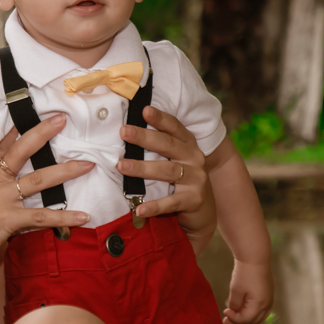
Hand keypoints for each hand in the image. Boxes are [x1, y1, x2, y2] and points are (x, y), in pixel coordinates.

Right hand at [0, 115, 92, 276]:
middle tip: (61, 120)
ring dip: (66, 171)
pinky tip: (83, 216)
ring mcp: (2, 199)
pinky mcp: (8, 219)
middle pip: (21, 151)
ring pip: (39, 179)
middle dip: (42, 133)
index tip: (27, 114)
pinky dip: (64, 217)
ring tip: (87, 165)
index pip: (1, 148)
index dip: (14, 130)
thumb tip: (0, 194)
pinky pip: (42, 216)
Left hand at [117, 106, 216, 243]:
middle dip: (144, 137)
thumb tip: (125, 133)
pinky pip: (171, 202)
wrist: (203, 213)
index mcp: (188, 145)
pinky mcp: (194, 200)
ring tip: (121, 166)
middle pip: (168, 145)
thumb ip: (158, 148)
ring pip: (167, 171)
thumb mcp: (174, 161)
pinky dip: (154, 206)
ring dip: (142, 168)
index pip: (174, 128)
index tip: (144, 110)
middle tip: (124, 132)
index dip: (160, 118)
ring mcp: (196, 179)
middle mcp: (194, 158)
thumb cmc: (180, 182)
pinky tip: (139, 209)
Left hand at [223, 260, 272, 323]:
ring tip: (233, 318)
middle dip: (239, 323)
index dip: (234, 319)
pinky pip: (260, 311)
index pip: (246, 319)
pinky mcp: (268, 295)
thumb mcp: (236, 290)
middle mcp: (267, 305)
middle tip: (226, 321)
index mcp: (260, 305)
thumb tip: (234, 311)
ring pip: (258, 317)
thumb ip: (234, 304)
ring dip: (246, 320)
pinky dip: (251, 314)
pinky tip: (242, 310)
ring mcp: (269, 300)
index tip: (224, 312)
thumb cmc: (244, 274)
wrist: (255, 258)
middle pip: (253, 321)